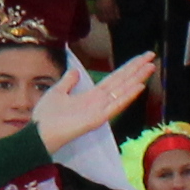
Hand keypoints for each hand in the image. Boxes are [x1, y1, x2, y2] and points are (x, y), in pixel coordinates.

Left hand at [34, 53, 156, 151]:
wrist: (38, 133)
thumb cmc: (46, 116)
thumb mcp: (57, 92)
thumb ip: (68, 82)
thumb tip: (75, 71)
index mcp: (91, 96)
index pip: (114, 79)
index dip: (127, 68)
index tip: (141, 57)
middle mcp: (99, 102)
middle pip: (122, 82)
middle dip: (137, 69)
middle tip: (152, 56)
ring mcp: (100, 111)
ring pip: (122, 91)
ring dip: (136, 79)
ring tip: (150, 67)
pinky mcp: (97, 119)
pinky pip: (115, 106)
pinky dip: (127, 96)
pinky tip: (138, 86)